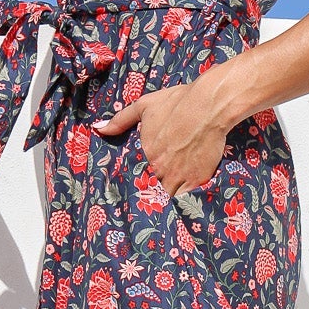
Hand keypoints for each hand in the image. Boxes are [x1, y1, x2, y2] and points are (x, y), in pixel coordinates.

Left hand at [93, 80, 230, 196]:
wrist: (209, 106)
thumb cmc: (177, 103)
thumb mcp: (144, 106)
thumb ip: (121, 120)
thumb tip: (99, 128)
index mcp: (144, 155)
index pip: (134, 177)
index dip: (135, 183)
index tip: (135, 186)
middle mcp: (159, 169)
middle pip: (150, 190)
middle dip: (150, 193)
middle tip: (150, 198)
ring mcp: (178, 176)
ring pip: (167, 197)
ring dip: (166, 199)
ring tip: (166, 205)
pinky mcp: (197, 180)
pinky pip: (186, 198)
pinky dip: (184, 200)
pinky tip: (183, 204)